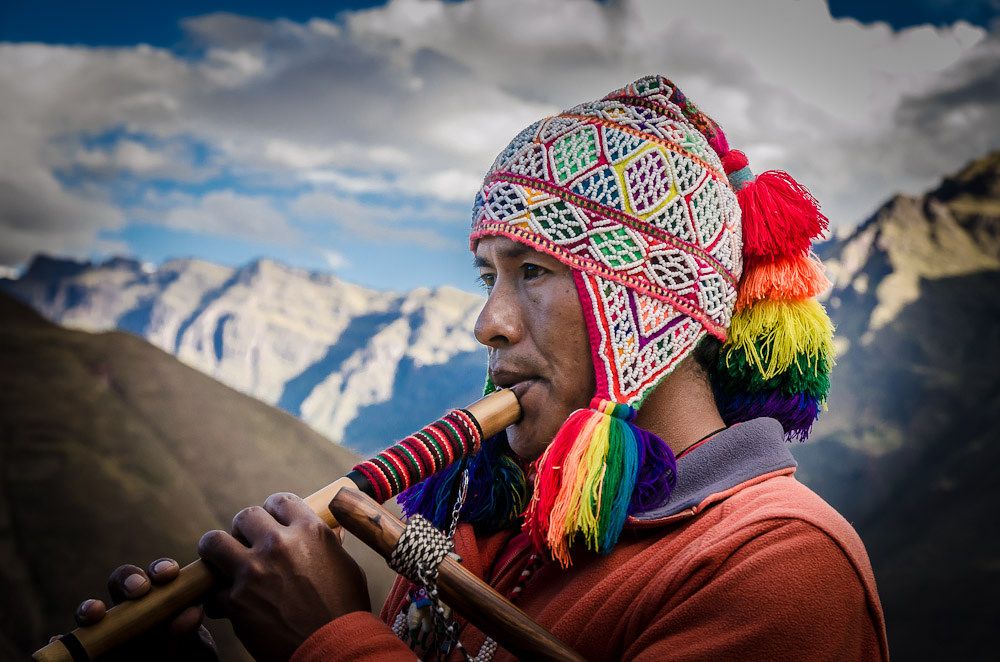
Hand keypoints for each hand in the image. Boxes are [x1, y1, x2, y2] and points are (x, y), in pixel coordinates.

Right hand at [55, 559, 216, 660]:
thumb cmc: (185, 659)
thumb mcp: (194, 651)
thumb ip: (190, 634)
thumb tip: (191, 612)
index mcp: (162, 599)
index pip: (157, 575)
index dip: (160, 569)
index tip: (168, 575)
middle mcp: (131, 609)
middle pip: (122, 582)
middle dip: (128, 579)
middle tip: (139, 590)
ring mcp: (106, 630)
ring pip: (91, 610)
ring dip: (89, 607)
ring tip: (94, 613)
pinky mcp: (86, 651)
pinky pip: (69, 643)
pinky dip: (63, 639)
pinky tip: (60, 639)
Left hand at [198, 492, 370, 661]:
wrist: (333, 647)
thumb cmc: (345, 609)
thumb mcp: (347, 568)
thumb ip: (330, 546)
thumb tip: (330, 531)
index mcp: (310, 531)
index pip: (280, 501)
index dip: (273, 511)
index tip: (272, 522)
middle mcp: (279, 544)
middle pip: (245, 516)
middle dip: (243, 529)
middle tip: (247, 545)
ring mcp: (254, 570)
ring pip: (213, 542)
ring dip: (216, 551)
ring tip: (221, 563)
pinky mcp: (236, 600)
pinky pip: (212, 591)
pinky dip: (218, 599)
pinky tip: (229, 606)